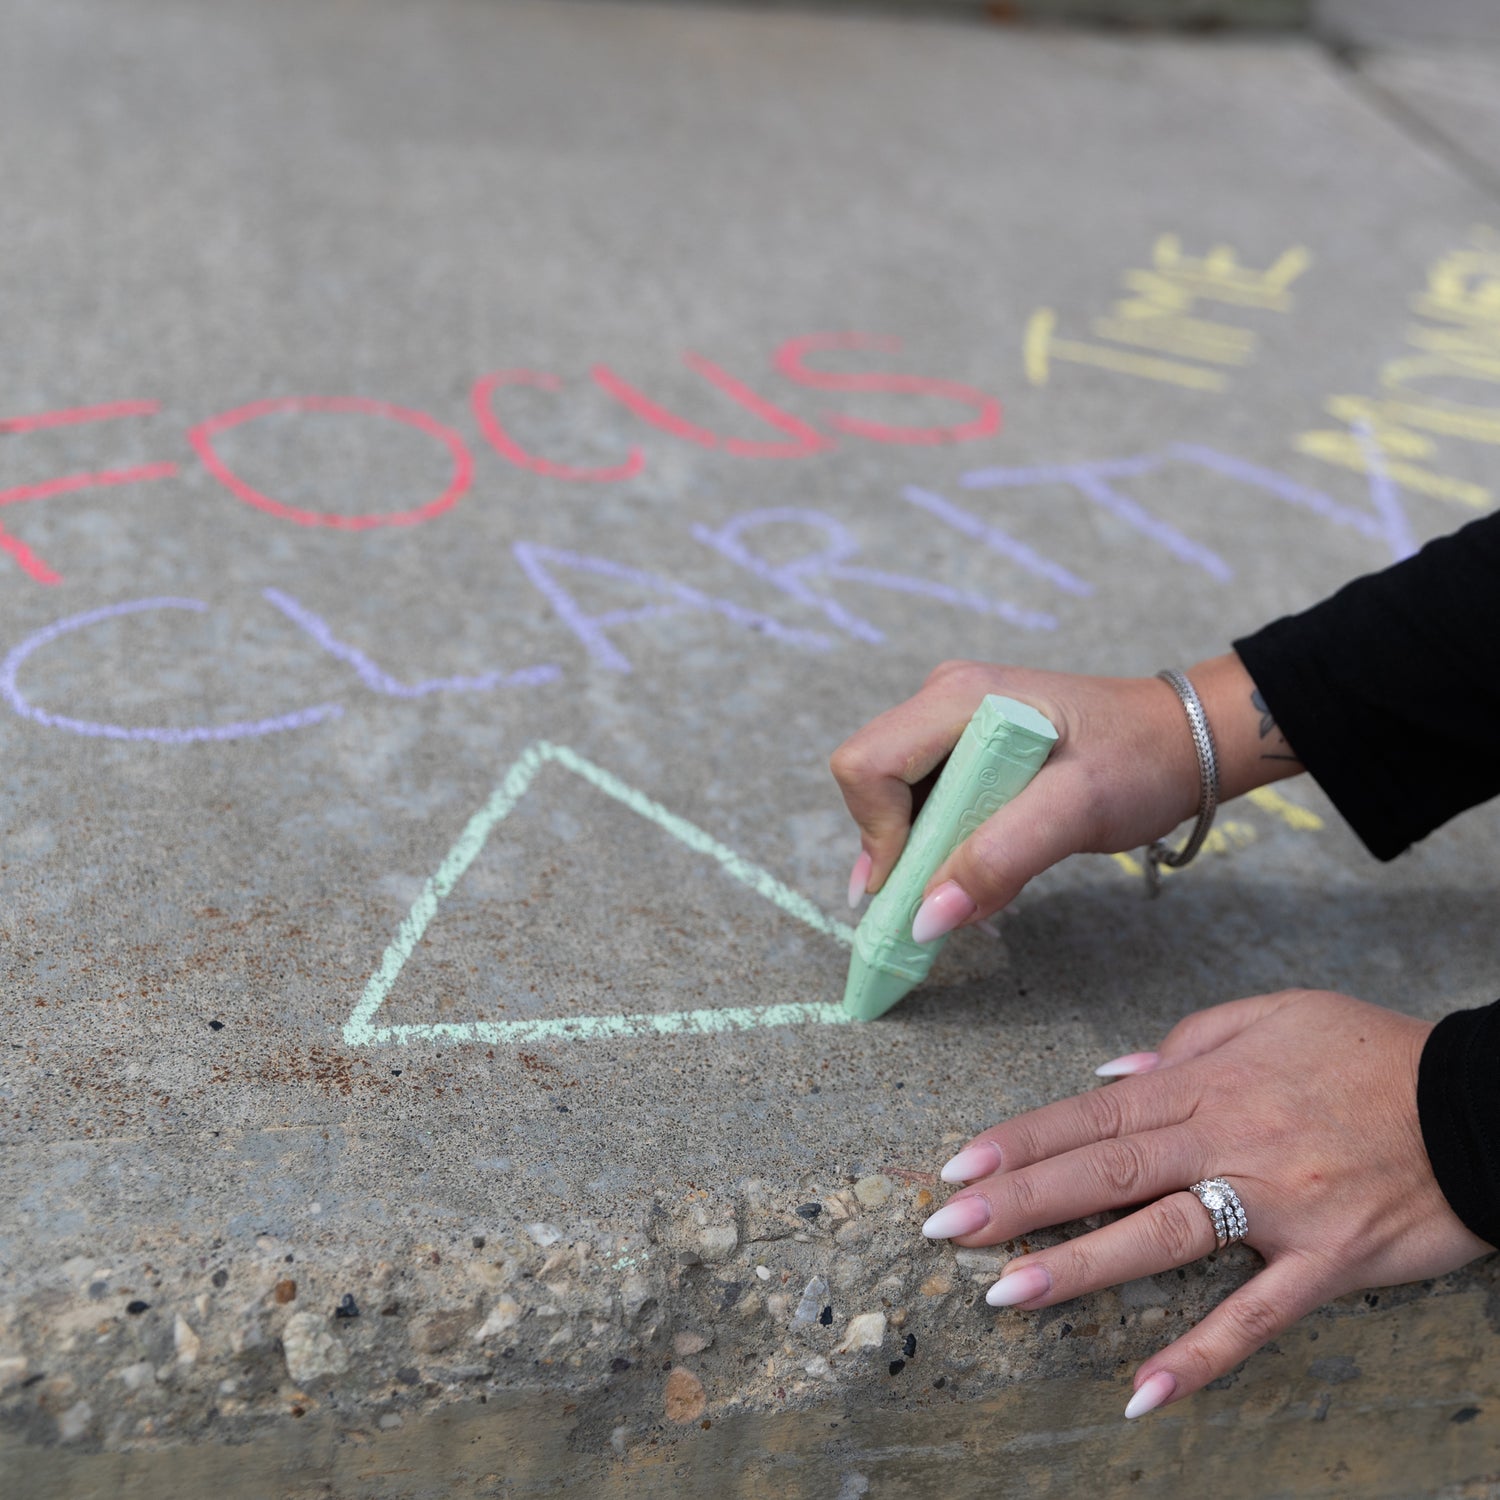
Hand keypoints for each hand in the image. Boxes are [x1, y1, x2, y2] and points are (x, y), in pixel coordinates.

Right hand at [829, 655, 1300, 928]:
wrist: (1186, 741)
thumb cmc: (1140, 760)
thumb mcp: (1078, 809)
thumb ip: (1000, 859)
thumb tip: (925, 920)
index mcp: (958, 697)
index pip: (868, 766)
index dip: (879, 834)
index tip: (920, 888)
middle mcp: (942, 700)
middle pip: (871, 782)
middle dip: (895, 849)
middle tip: (942, 898)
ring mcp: (950, 724)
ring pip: (892, 799)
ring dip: (919, 853)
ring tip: (969, 885)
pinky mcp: (964, 750)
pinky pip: (922, 802)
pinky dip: (938, 845)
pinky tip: (974, 867)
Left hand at [921, 989, 1489, 1417]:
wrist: (1478, 1099)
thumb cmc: (1366, 1052)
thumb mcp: (1269, 1017)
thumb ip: (1184, 1045)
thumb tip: (1110, 1076)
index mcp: (1205, 1083)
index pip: (1091, 1115)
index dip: (1020, 1140)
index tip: (957, 1164)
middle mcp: (1227, 1141)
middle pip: (1106, 1172)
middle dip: (1019, 1199)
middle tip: (944, 1226)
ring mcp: (1275, 1206)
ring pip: (1161, 1237)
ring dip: (1080, 1266)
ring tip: (1005, 1293)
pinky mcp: (1326, 1263)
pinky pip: (1254, 1317)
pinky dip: (1201, 1357)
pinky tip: (1143, 1393)